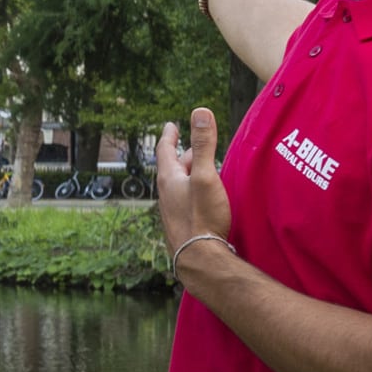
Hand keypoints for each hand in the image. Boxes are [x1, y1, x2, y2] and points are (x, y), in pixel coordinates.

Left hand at [156, 108, 233, 262]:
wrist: (199, 260)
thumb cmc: (202, 217)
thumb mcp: (206, 176)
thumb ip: (204, 145)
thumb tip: (200, 112)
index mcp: (169, 179)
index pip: (165, 150)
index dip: (169, 136)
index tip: (170, 125)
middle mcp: (166, 195)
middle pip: (173, 169)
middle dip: (184, 156)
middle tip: (195, 148)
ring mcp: (172, 212)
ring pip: (179, 186)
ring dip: (190, 176)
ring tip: (203, 171)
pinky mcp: (181, 226)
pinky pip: (185, 202)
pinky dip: (193, 192)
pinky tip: (203, 200)